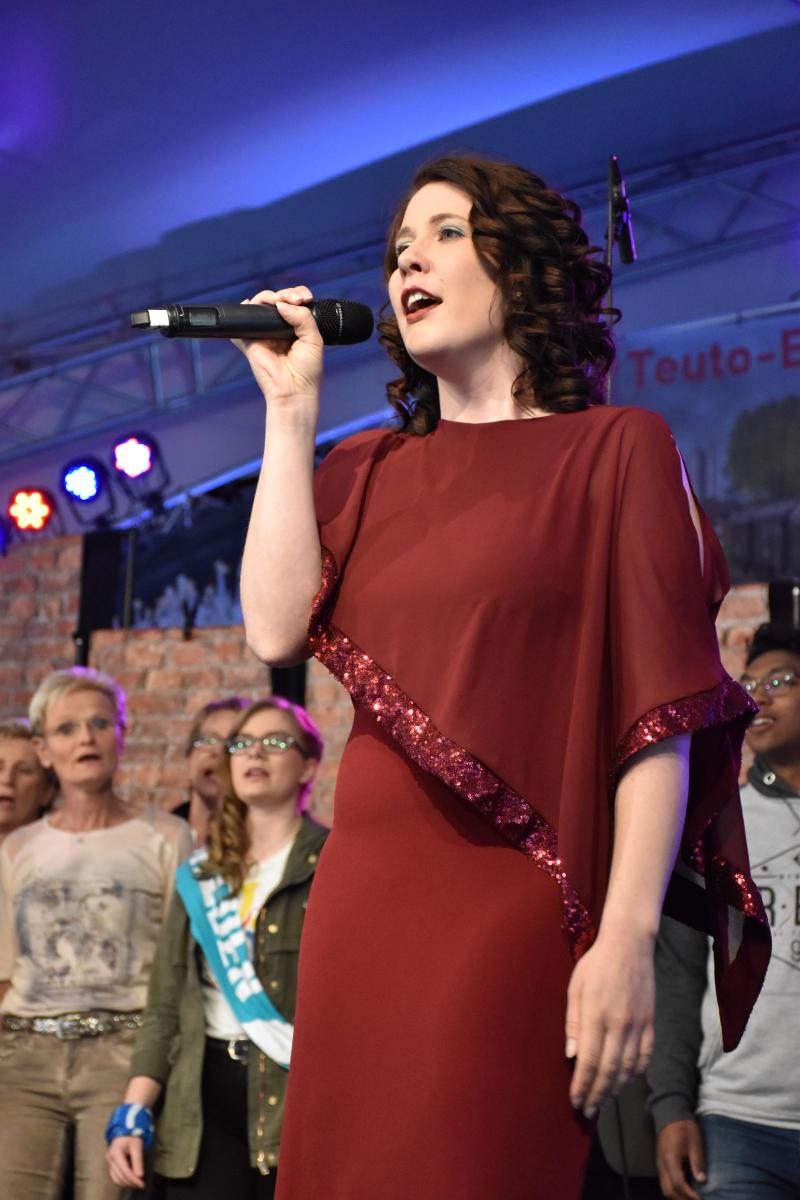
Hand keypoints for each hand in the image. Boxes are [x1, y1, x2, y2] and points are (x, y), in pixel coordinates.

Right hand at [106, 1135, 146, 1189]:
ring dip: (126, 1183)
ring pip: (115, 1178)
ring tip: (136, 1184)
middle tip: (141, 1185)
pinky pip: (114, 1176)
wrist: (124, 1129)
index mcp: (116, 1152)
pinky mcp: (110, 1164)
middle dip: (130, 1182)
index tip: (141, 1183)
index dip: (133, 1179)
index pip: (124, 1170)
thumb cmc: (131, 1136)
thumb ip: (137, 1160)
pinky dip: (122, 1180)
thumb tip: (139, 1175)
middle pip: (119, 1176)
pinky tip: (129, 1181)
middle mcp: (110, 1158)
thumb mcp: (137, 1145)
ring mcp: (109, 1162)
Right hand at [233, 285, 323, 410]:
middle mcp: (279, 328)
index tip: (305, 298)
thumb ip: (303, 317)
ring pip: (260, 305)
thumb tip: (282, 304)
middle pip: (277, 300)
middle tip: (295, 299)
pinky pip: (240, 324)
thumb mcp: (314, 339)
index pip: (294, 302)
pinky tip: (249, 305)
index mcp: (296, 327)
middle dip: (286, 294)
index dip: (298, 294)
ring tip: (279, 301)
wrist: (294, 391)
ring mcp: (264, 333)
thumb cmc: (307, 371)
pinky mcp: (250, 341)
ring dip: (268, 297)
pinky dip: (243, 311)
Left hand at [565, 928, 653, 1117]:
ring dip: (615, 1089)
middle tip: (588, 1111)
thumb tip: (571, 1055)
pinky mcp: (650, 1023)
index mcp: (596, 1014)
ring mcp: (638, 1024)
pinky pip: (644, 1056)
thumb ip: (573, 1022)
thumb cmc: (596, 964)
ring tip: (603, 1102)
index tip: (575, 1100)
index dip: (582, 1085)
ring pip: (628, 1068)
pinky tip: (625, 1081)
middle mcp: (619, 1024)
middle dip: (597, 1095)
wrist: (629, 945)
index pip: (588, 1061)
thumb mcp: (575, 987)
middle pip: (608, 1071)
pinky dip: (635, 1073)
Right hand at [656, 1119, 706, 1199]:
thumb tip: (702, 1180)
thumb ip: (697, 1162)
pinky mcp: (661, 1163)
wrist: (670, 1114)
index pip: (678, 1183)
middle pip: (668, 1190)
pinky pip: (665, 1182)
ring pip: (665, 1188)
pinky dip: (674, 1190)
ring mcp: (660, 1164)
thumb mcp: (694, 1142)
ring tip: (691, 1197)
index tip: (700, 1198)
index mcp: (670, 1158)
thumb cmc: (684, 1127)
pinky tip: (685, 1189)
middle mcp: (662, 1164)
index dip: (689, 1194)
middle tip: (696, 1199)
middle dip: (682, 1198)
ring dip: (677, 1196)